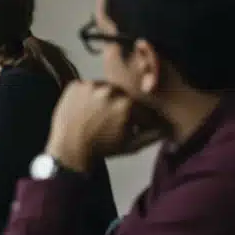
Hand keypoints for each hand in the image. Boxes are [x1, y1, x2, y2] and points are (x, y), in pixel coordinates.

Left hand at [47, 80, 169, 171]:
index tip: (132, 124)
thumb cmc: (102, 149)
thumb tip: (164, 128)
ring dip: (103, 99)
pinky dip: (86, 96)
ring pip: (104, 89)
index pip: (139, 107)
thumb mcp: (131, 145)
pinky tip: (84, 109)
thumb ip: (151, 135)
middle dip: (120, 107)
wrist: (70, 149)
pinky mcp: (75, 84)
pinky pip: (86, 87)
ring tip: (96, 115)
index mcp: (128, 104)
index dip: (138, 117)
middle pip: (121, 95)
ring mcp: (90, 85)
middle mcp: (110, 90)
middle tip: (110, 120)